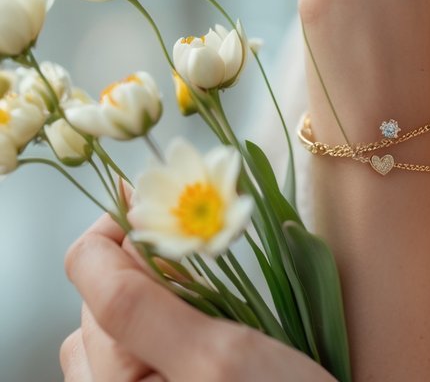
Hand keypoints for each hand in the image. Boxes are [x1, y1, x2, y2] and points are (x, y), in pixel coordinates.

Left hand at [61, 211, 334, 381]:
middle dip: (146, 263)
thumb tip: (115, 232)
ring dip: (158, 292)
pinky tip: (212, 325)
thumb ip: (146, 302)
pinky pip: (147, 347)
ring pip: (121, 322)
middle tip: (205, 251)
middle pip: (101, 296)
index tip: (170, 197)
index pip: (89, 272)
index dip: (125, 223)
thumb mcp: (216, 355)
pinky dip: (171, 319)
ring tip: (211, 293)